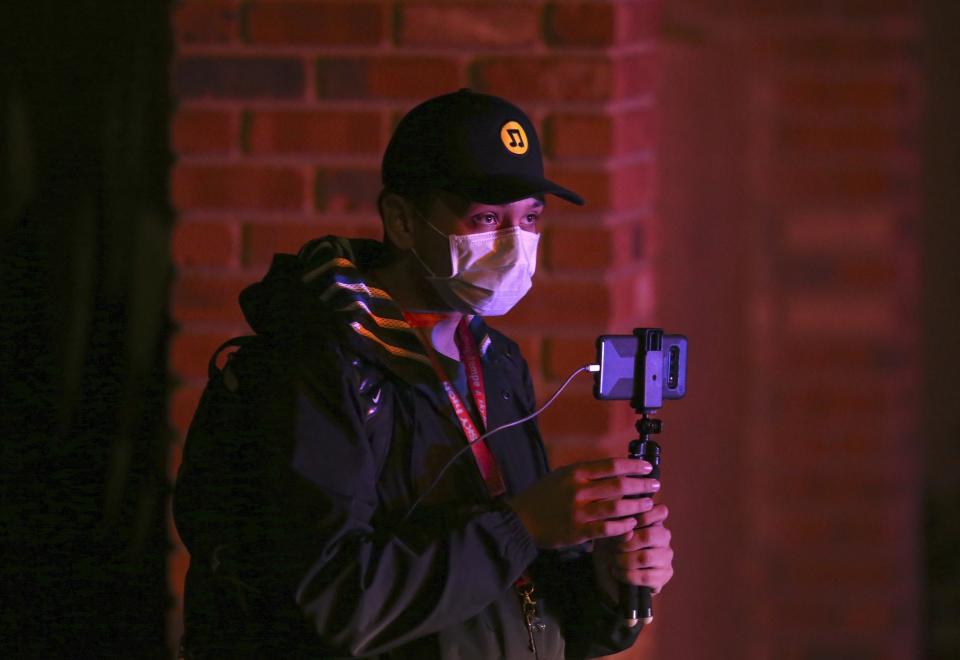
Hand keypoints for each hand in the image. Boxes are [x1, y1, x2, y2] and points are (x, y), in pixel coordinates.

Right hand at [507, 458, 659, 548]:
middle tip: (654, 486)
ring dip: (637, 505)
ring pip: (617, 507)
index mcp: (575, 472)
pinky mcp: (578, 531)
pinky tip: (632, 524)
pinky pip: (607, 529)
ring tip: (648, 505)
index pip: (612, 465)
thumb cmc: (543, 495)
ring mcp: (579, 511)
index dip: (633, 466)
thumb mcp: (562, 475)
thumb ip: (586, 473)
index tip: (647, 468)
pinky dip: (623, 526)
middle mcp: (579, 489)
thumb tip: (615, 470)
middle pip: (619, 485)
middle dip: (641, 485)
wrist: (521, 519)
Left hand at [593, 503, 673, 599]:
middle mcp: (664, 537)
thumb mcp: (610, 531)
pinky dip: (626, 575)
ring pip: (645, 557)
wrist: (605, 573)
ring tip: (614, 561)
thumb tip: (628, 533)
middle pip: (649, 536)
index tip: (625, 524)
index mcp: (654, 520)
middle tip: (613, 548)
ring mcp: (666, 557)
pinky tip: (617, 572)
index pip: (660, 511)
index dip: (642, 516)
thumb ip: (619, 525)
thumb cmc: (609, 546)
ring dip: (624, 560)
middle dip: (626, 543)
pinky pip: (645, 576)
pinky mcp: (663, 577)